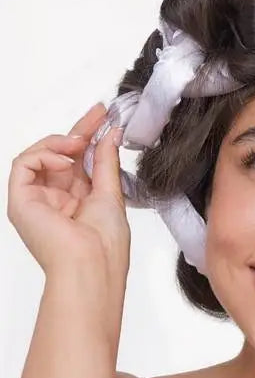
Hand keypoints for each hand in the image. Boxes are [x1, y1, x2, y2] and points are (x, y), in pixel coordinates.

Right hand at [7, 103, 130, 278]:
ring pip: (39, 155)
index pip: (80, 162)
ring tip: (80, 142)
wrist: (91, 264)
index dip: (91, 137)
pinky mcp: (20, 200)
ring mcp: (37, 200)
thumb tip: (110, 134)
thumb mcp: (111, 193)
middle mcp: (56, 199)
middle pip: (60, 155)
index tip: (105, 117)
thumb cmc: (106, 242)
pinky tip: (66, 159)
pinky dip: (44, 155)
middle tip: (98, 113)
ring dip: (61, 142)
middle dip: (79, 131)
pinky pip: (24, 164)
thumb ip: (106, 162)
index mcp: (80, 201)